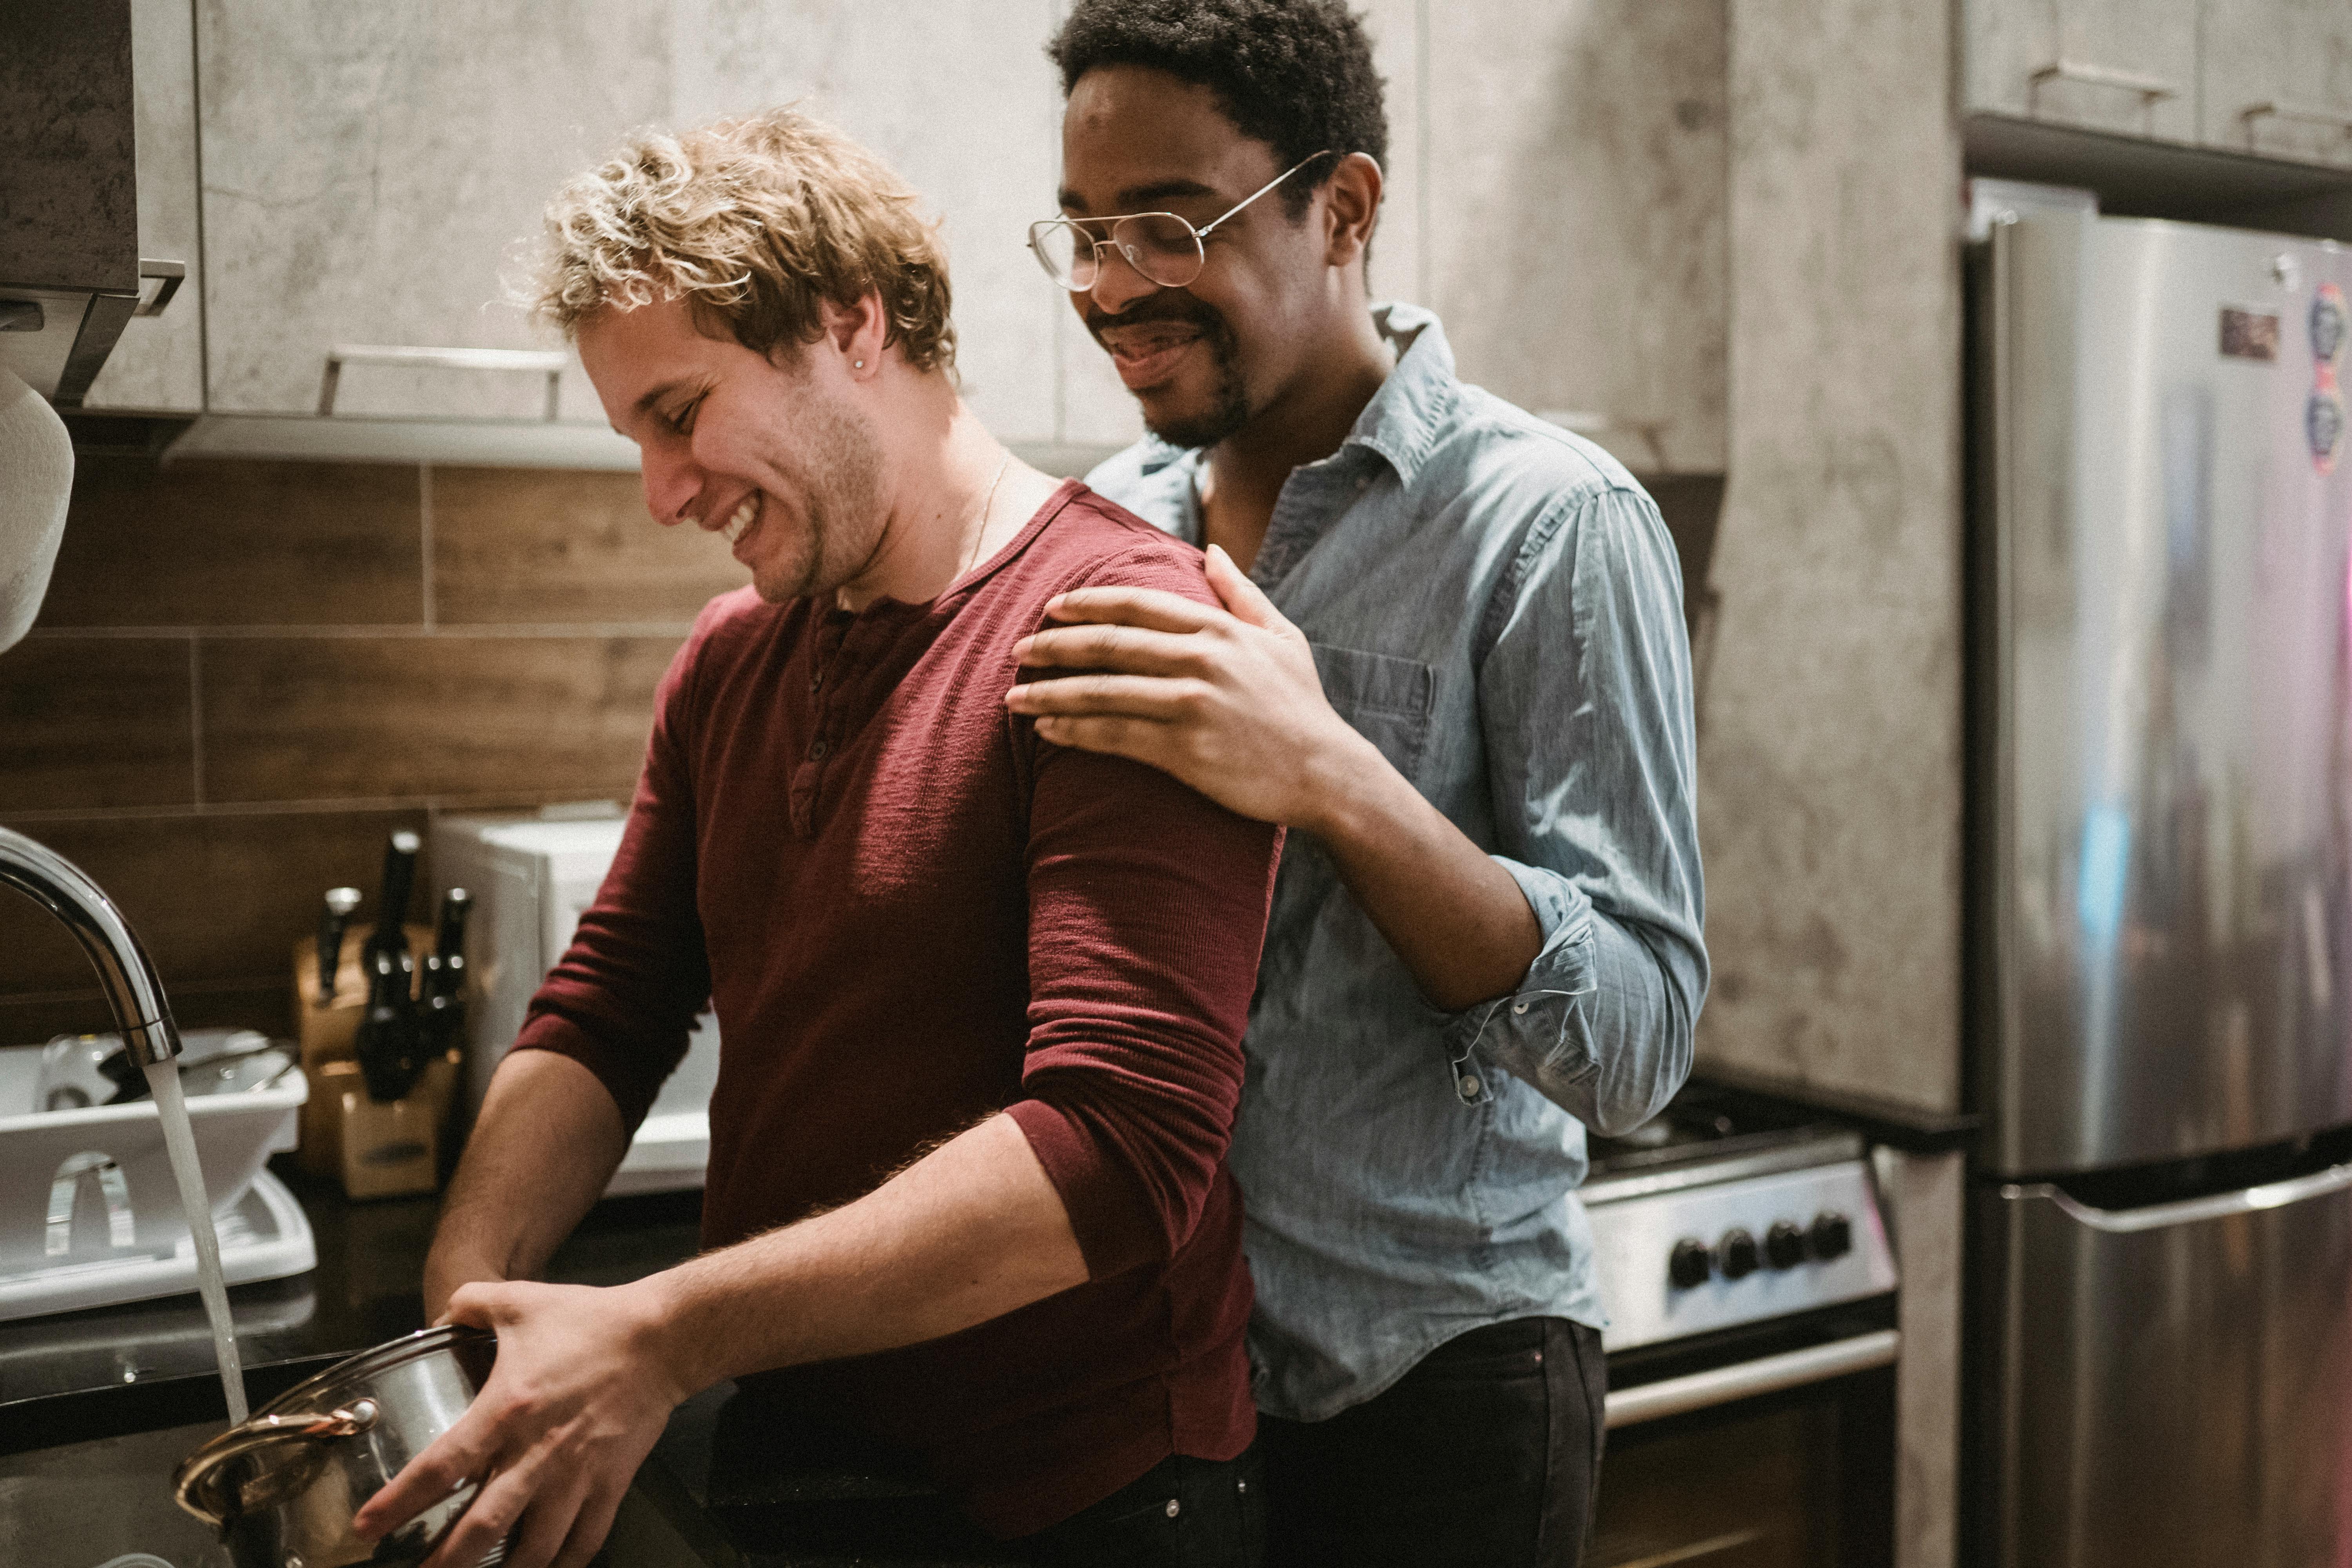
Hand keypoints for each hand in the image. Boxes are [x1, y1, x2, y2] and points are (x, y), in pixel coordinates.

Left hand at [352, 1278, 689, 1567]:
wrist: (663, 1337)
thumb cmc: (592, 1320)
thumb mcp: (521, 1300)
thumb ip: (470, 1302)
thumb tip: (442, 1311)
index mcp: (508, 1409)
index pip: (441, 1467)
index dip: (399, 1503)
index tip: (368, 1528)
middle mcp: (538, 1453)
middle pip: (481, 1528)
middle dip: (443, 1563)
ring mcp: (577, 1475)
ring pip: (533, 1548)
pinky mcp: (610, 1484)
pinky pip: (584, 1542)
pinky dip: (561, 1564)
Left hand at [1005, 544, 1377, 829]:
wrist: (1326, 774)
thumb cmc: (1301, 707)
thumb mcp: (1282, 638)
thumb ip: (1241, 594)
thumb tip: (1212, 552)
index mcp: (1219, 630)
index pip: (1137, 605)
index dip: (1088, 604)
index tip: (1052, 608)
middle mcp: (1201, 660)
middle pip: (1109, 645)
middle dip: (1054, 646)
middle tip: (1017, 650)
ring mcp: (1192, 705)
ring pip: (1102, 692)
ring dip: (1051, 694)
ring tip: (1015, 698)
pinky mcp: (1185, 751)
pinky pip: (1115, 737)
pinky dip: (1075, 733)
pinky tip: (1047, 733)